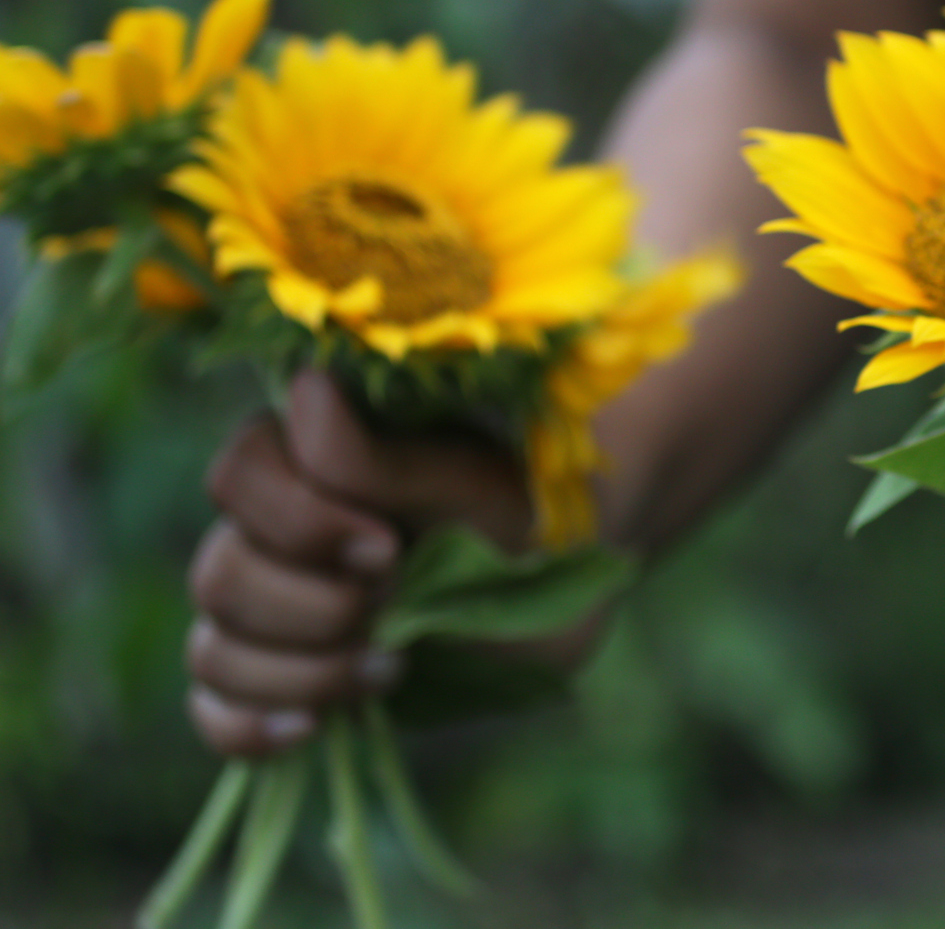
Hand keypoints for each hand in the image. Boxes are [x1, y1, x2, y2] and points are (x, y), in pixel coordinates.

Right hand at [186, 369, 533, 757]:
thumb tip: (305, 389)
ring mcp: (270, 610)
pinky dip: (251, 726)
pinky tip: (313, 726)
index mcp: (304, 461)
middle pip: (219, 576)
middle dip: (314, 607)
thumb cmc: (514, 510)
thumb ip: (375, 456)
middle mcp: (270, 533)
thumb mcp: (462, 481)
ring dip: (303, 671)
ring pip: (214, 652)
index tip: (388, 547)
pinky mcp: (284, 677)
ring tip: (392, 666)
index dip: (300, 523)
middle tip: (397, 603)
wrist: (559, 584)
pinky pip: (217, 712)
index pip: (236, 476)